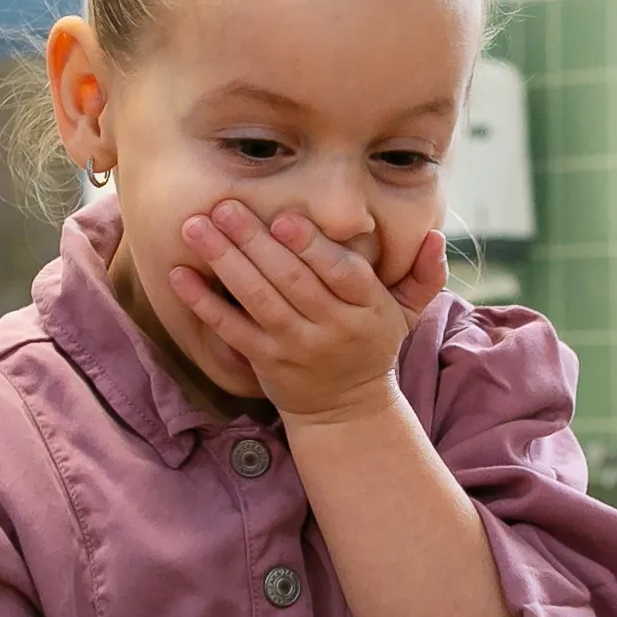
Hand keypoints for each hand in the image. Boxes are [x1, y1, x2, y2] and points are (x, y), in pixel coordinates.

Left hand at [167, 201, 447, 424]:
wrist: (346, 411)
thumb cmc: (371, 345)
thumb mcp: (407, 313)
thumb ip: (424, 274)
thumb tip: (437, 237)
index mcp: (367, 308)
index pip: (342, 273)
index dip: (314, 247)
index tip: (287, 217)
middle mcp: (331, 328)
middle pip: (291, 281)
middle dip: (255, 241)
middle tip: (224, 206)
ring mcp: (295, 346)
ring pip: (258, 300)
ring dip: (224, 261)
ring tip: (196, 227)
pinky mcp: (265, 361)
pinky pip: (231, 329)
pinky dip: (204, 302)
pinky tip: (179, 275)